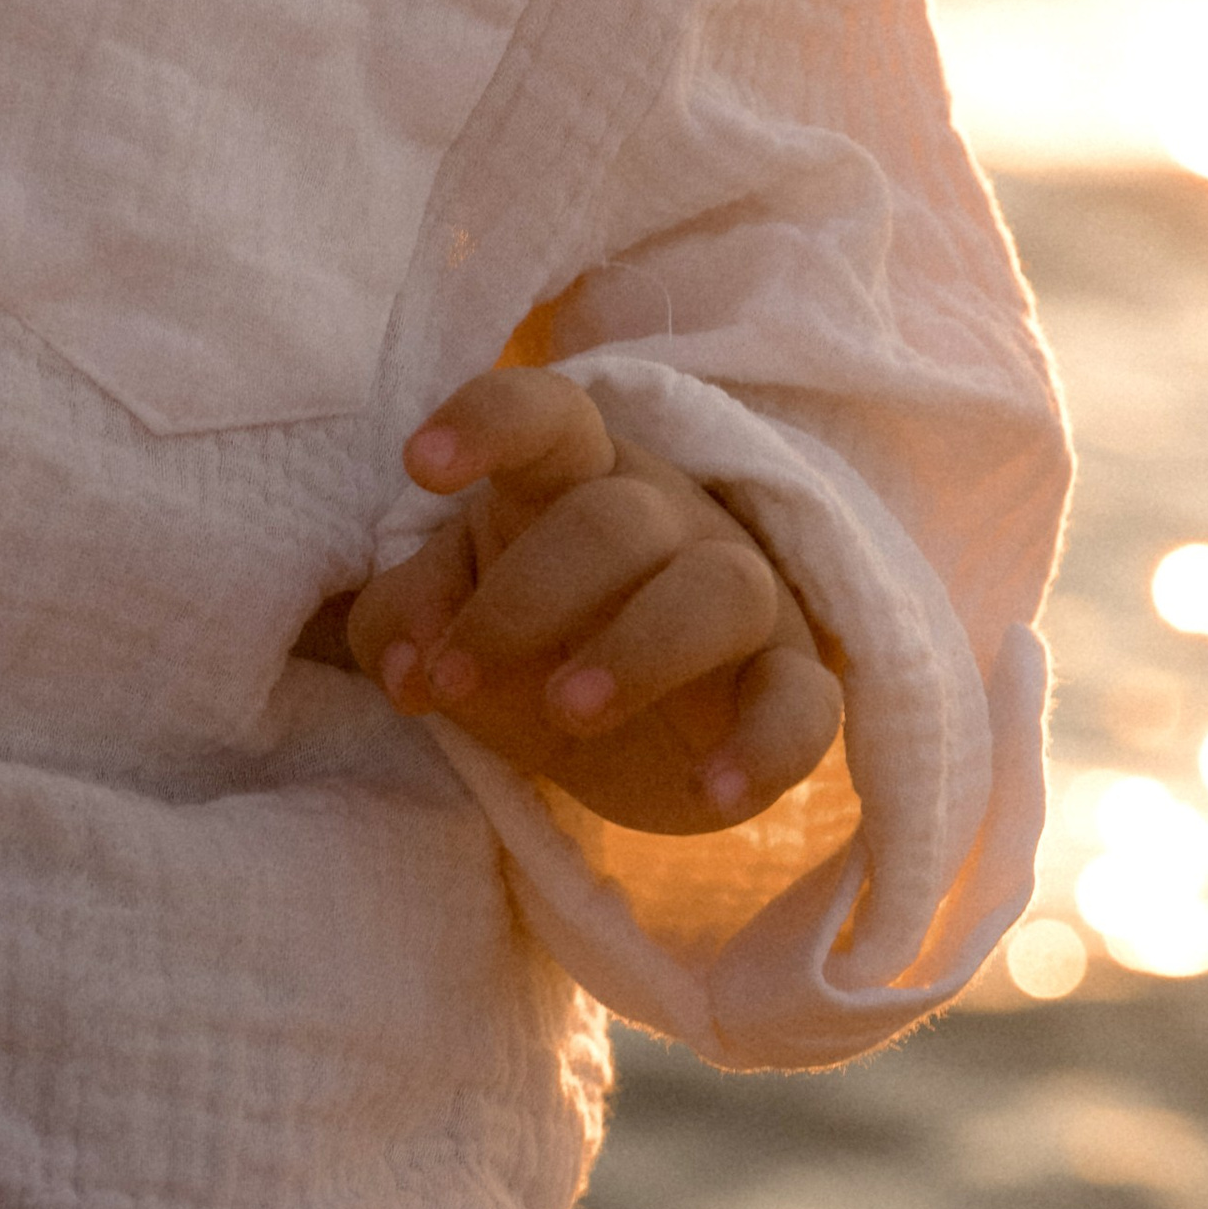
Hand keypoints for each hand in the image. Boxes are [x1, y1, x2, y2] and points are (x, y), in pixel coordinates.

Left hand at [347, 366, 842, 833]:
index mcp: (572, 481)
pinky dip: (765, 749)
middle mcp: (667, 522)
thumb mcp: (448, 625)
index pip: (547, 415)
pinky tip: (712, 792)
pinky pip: (804, 704)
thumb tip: (409, 664)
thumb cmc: (536, 641)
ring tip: (566, 715)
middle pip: (617, 519)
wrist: (640, 733)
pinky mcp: (791, 684)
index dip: (488, 422)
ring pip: (722, 589)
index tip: (421, 464)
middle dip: (528, 596)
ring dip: (640, 651)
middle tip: (456, 678)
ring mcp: (741, 598)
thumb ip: (403, 622)